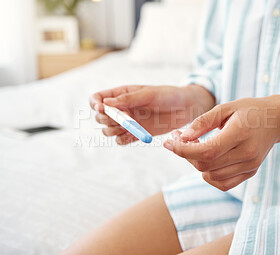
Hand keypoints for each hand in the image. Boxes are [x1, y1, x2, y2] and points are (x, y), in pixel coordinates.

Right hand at [90, 85, 214, 144]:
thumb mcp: (149, 94)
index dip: (94, 104)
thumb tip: (106, 103)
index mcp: (121, 94)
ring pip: (107, 130)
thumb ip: (128, 99)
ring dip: (114, 130)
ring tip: (132, 126)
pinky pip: (120, 141)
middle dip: (107, 119)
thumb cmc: (168, 96)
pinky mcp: (135, 134)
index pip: (96, 98)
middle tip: (125, 118)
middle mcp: (121, 108)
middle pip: (99, 117)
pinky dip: (123, 140)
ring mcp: (127, 122)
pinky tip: (136, 134)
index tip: (102, 108)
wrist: (185, 109)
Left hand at [163, 95, 279, 190]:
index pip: (206, 151)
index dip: (183, 150)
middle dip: (186, 154)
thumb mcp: (225, 107)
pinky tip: (207, 158)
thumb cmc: (249, 110)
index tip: (168, 142)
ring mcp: (250, 166)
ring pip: (211, 176)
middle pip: (206, 165)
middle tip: (180, 138)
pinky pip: (222, 183)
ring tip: (196, 145)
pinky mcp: (250, 173)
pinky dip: (209, 174)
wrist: (277, 120)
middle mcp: (247, 155)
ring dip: (196, 163)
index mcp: (241, 134)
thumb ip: (202, 122)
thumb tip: (181, 137)